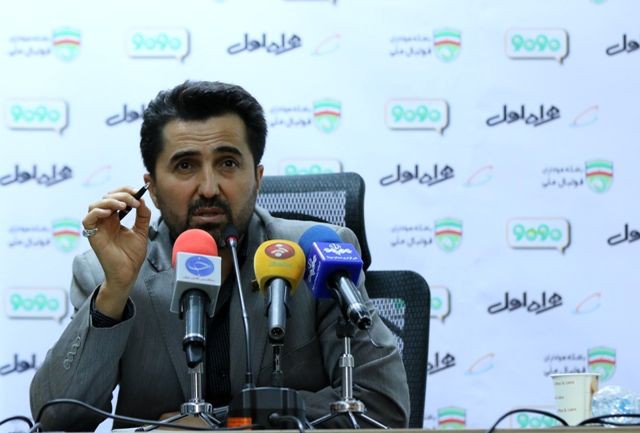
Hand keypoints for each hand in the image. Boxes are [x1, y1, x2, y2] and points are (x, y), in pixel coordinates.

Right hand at [82, 186, 151, 317]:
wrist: (128, 273)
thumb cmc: (132, 255)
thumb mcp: (141, 231)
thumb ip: (142, 216)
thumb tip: (143, 200)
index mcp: (115, 218)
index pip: (115, 198)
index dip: (124, 191)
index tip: (137, 191)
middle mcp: (105, 221)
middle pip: (106, 198)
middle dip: (121, 195)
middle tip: (134, 200)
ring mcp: (98, 227)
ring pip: (95, 205)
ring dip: (110, 201)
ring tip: (124, 206)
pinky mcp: (92, 235)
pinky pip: (87, 219)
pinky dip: (97, 212)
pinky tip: (109, 214)